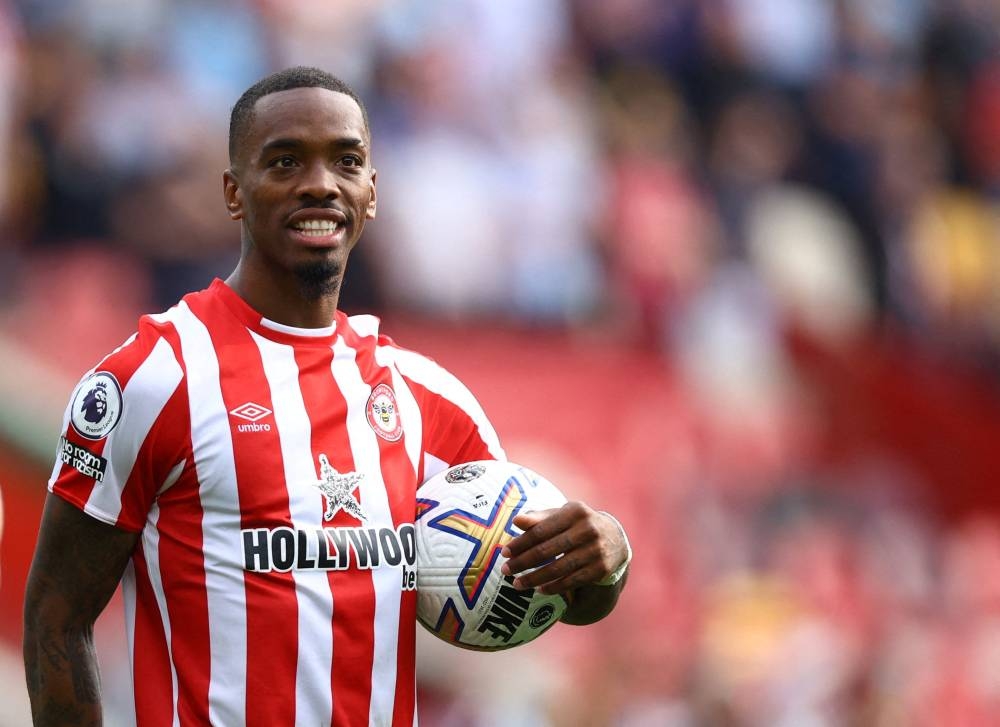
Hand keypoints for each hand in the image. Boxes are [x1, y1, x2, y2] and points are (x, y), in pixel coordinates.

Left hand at [500, 502, 627, 595]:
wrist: (615, 538)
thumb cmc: (579, 524)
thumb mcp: (563, 515)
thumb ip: (540, 518)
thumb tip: (516, 521)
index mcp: (575, 512)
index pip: (541, 530)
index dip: (521, 542)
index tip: (504, 552)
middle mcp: (588, 530)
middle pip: (548, 550)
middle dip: (523, 562)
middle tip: (506, 570)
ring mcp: (596, 551)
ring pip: (558, 569)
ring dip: (535, 578)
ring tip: (517, 584)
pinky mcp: (601, 569)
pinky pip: (572, 581)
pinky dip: (554, 587)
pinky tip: (539, 589)